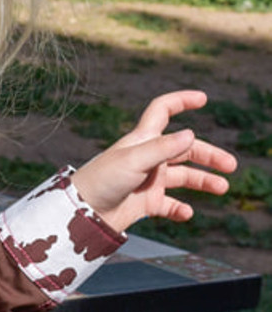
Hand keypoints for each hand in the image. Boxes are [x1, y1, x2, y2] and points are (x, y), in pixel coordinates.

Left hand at [71, 90, 236, 233]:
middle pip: (185, 149)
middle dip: (208, 155)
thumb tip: (190, 133)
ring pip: (183, 177)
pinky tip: (186, 213)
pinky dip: (180, 208)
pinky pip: (169, 205)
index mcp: (142, 140)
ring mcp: (148, 180)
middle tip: (230, 166)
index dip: (181, 101)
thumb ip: (162, 148)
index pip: (162, 111)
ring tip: (221, 188)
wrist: (82, 213)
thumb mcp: (133, 160)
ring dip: (203, 181)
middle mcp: (147, 158)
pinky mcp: (145, 202)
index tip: (203, 98)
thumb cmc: (100, 181)